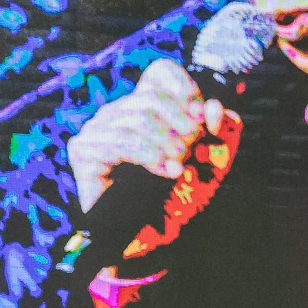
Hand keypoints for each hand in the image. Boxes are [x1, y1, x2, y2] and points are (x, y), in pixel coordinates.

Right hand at [66, 59, 237, 241]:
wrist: (155, 235)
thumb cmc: (182, 194)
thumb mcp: (214, 159)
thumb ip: (223, 129)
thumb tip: (216, 108)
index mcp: (146, 106)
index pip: (161, 72)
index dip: (187, 89)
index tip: (204, 121)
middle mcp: (118, 112)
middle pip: (151, 97)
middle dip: (181, 124)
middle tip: (193, 150)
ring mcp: (97, 129)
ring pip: (136, 118)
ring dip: (168, 143)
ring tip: (180, 165)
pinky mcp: (83, 150)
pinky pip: (121, 141)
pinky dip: (151, 156)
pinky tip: (167, 171)